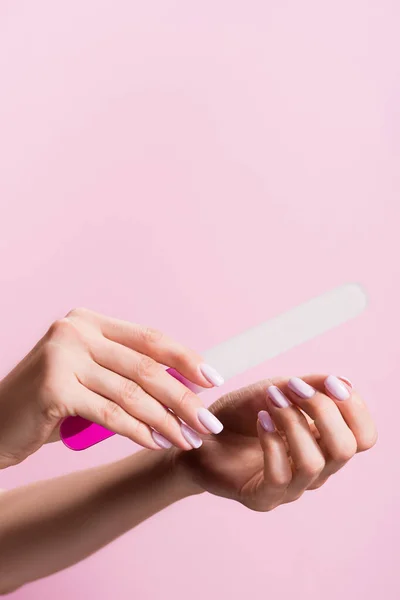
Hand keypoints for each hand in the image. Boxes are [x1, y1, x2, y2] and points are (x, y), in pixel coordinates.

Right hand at [0, 308, 224, 467]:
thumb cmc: (49, 402)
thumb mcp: (89, 376)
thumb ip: (127, 372)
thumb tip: (185, 383)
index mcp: (89, 322)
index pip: (149, 337)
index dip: (185, 358)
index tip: (213, 379)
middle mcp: (75, 331)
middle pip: (146, 367)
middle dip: (183, 398)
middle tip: (207, 423)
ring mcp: (62, 357)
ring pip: (132, 393)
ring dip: (166, 420)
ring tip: (187, 440)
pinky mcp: (54, 388)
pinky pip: (111, 414)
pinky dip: (139, 431)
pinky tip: (158, 444)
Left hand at [176, 375, 376, 509]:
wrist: (199, 433)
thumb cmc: (241, 414)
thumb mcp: (276, 390)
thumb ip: (309, 386)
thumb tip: (345, 382)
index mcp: (325, 443)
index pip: (364, 437)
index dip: (354, 408)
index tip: (329, 382)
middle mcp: (316, 469)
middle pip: (346, 448)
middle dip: (322, 410)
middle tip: (292, 387)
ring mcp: (291, 488)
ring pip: (314, 462)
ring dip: (293, 422)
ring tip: (271, 401)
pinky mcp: (263, 498)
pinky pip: (280, 476)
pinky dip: (272, 441)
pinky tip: (260, 420)